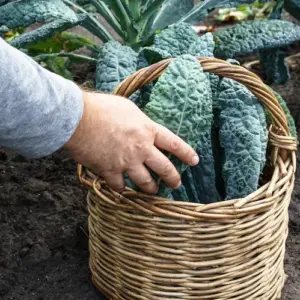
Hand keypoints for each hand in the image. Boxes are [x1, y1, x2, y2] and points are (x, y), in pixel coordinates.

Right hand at [64, 92, 198, 193]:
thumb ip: (139, 120)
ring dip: (151, 189)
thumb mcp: (127, 108)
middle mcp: (141, 148)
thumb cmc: (102, 108)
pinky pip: (120, 186)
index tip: (195, 161)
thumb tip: (142, 125)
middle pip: (164, 168)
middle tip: (176, 184)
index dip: (187, 153)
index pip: (174, 143)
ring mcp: (127, 162)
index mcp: (148, 130)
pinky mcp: (110, 171)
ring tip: (154, 192)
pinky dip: (122, 189)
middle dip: (173, 178)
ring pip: (145, 182)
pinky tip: (122, 189)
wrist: (78, 118)